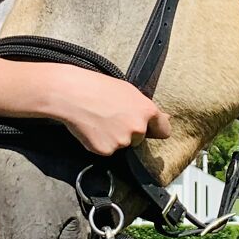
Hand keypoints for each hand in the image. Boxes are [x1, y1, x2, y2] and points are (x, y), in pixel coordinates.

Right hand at [41, 64, 170, 155]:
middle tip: (112, 117)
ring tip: (100, 120)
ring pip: (122, 144)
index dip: (155, 130)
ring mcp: (122, 141)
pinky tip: (92, 128)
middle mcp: (138, 128)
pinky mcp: (106, 150)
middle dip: (129, 131)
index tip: (150, 130)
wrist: (72, 94)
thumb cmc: (99, 88)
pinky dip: (100, 142)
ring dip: (114, 137)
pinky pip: (107, 150)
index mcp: (147, 111)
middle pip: (140, 139)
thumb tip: (166, 118)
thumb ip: (146, 108)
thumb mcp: (128, 91)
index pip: (164, 130)